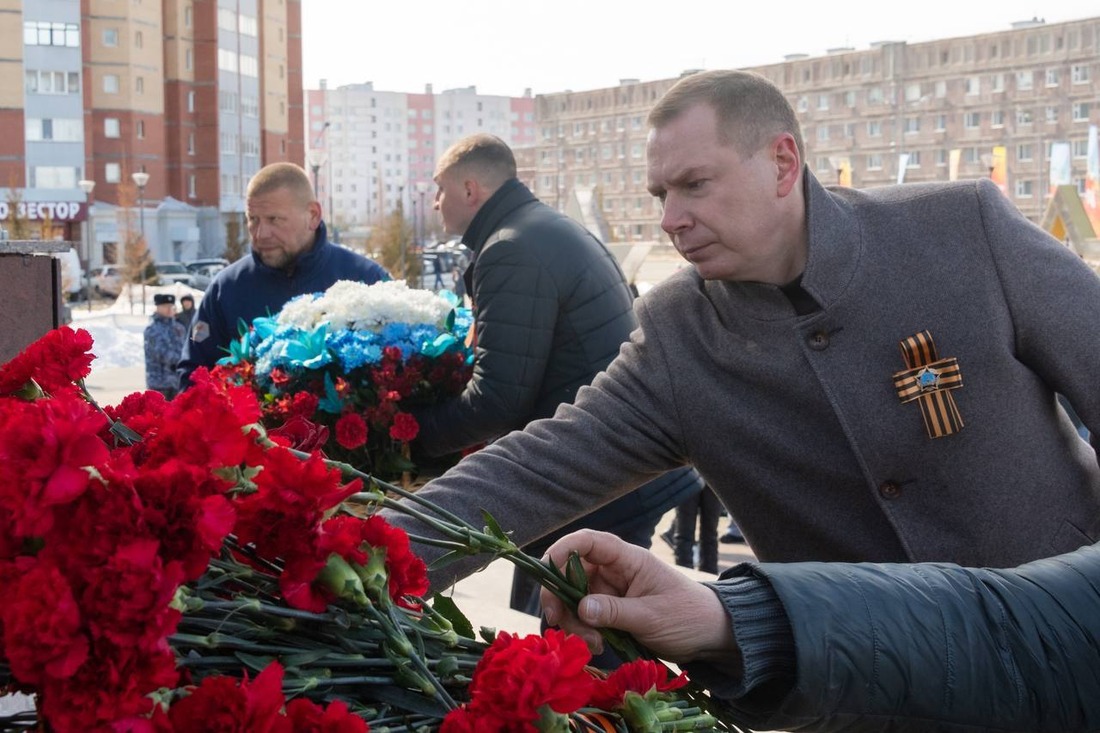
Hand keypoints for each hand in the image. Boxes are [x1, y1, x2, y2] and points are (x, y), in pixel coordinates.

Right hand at [540, 529, 736, 662]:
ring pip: (574, 600)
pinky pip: (584, 618)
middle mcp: (614, 571)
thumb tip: (580, 608)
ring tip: (595, 646)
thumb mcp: (652, 616)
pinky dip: (583, 632)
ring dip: (574, 622)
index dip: (562, 551)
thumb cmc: (688, 616)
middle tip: (559, 624)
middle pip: (571, 574)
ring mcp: (610, 592)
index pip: (587, 542)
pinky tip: (598, 647)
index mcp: (628, 559)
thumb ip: (615, 612)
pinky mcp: (610, 612)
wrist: (710, 635)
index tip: (545, 575)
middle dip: (561, 599)